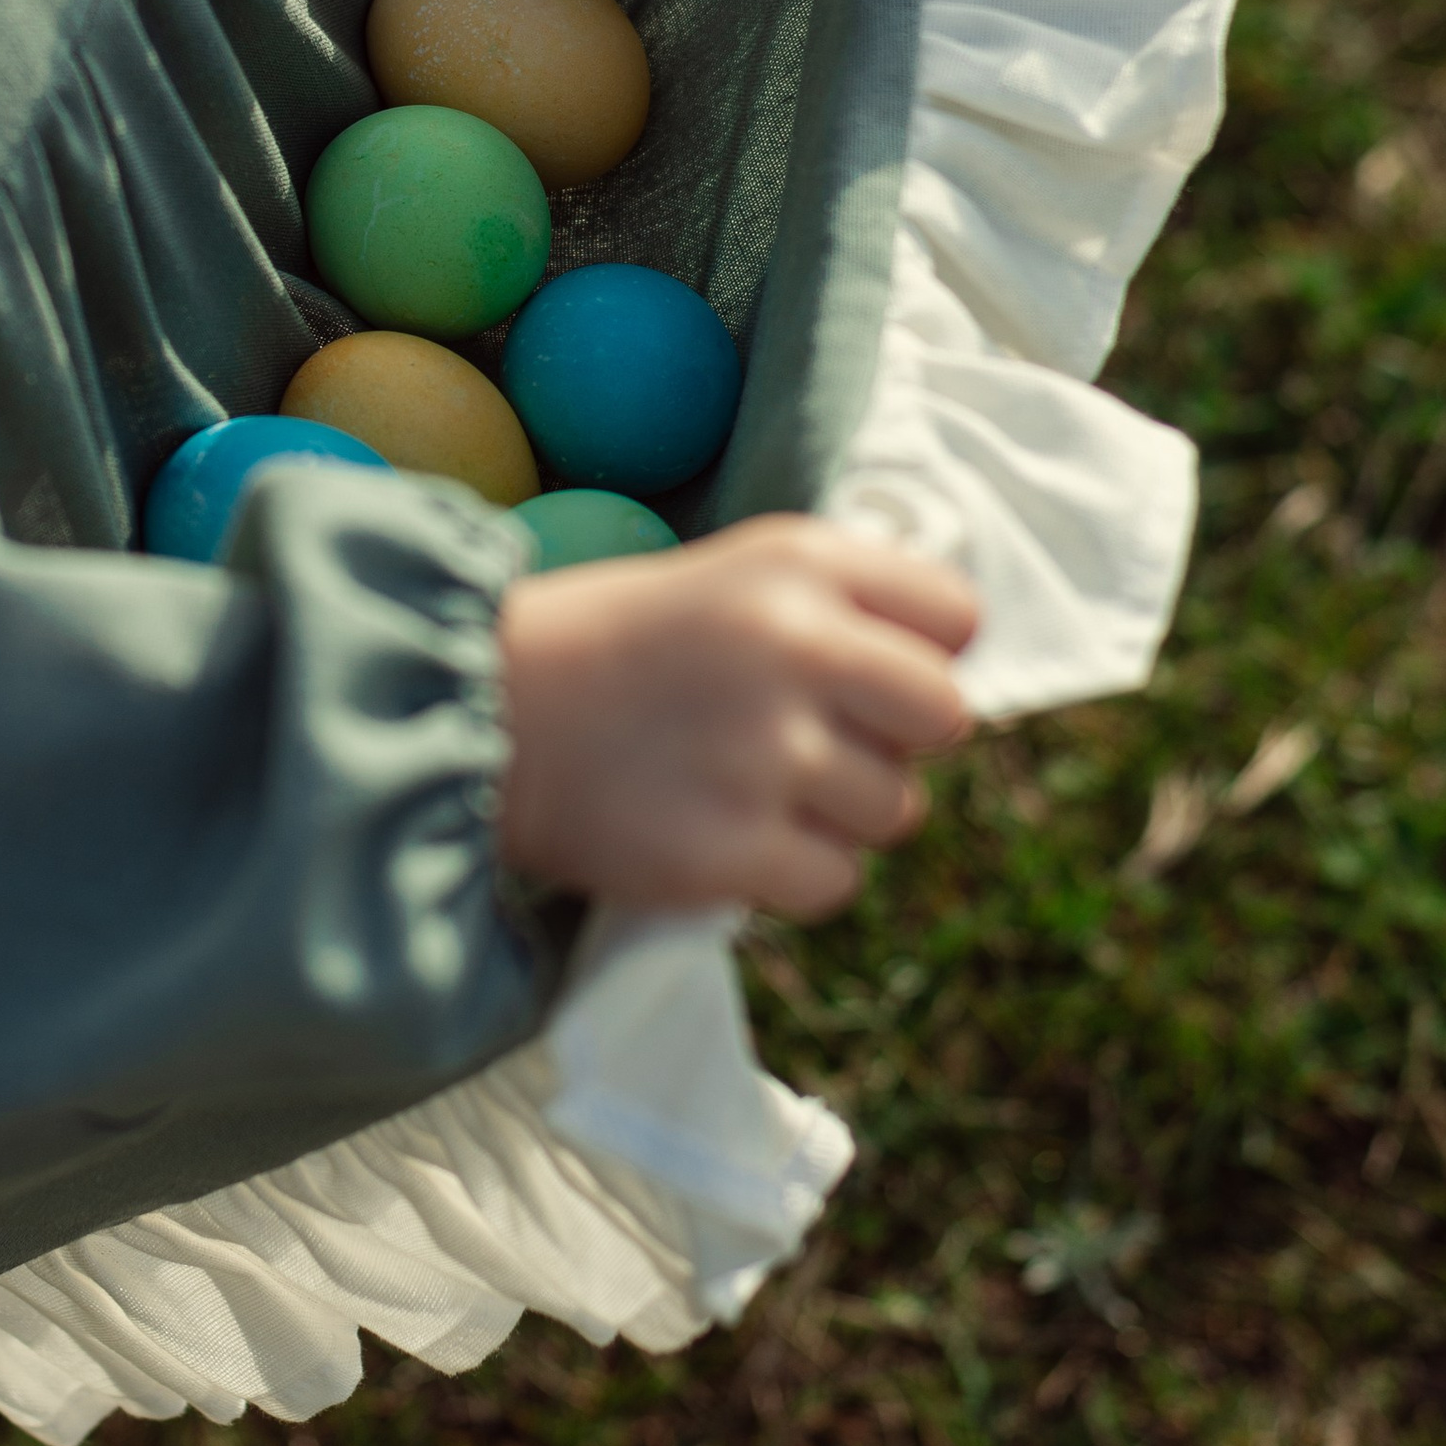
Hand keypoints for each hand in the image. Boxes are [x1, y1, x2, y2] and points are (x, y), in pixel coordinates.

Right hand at [493, 517, 977, 921]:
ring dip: (838, 813)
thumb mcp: (734, 574)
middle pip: (944, 718)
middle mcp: (793, 647)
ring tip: (750, 786)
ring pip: (895, 811)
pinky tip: (731, 835)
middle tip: (816, 741)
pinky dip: (793, 873)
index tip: (867, 674)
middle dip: (894, 741)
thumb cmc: (621, 646)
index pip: (956, 615)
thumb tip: (949, 679)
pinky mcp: (732, 850)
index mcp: (798, 563)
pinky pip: (837, 881)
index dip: (922, 653)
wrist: (489, 718)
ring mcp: (765, 754)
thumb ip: (843, 606)